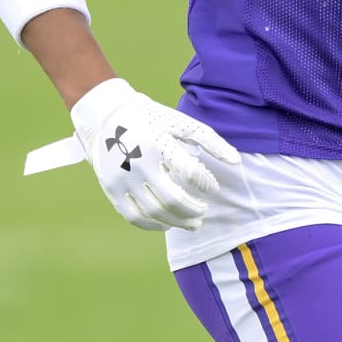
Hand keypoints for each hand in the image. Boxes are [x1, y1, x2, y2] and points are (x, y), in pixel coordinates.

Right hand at [69, 77, 240, 231]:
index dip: (205, 184)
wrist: (105, 116)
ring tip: (192, 223)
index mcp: (158, 142)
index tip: (213, 188)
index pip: (189, 171)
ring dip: (176, 222)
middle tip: (204, 212)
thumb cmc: (151, 119)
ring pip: (153, 212)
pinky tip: (167, 224)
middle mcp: (138, 162)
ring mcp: (122, 178)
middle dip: (193, 210)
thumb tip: (236, 162)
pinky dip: (152, 225)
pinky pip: (133, 216)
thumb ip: (210, 141)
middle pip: (171, 198)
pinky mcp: (111, 188)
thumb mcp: (181, 123)